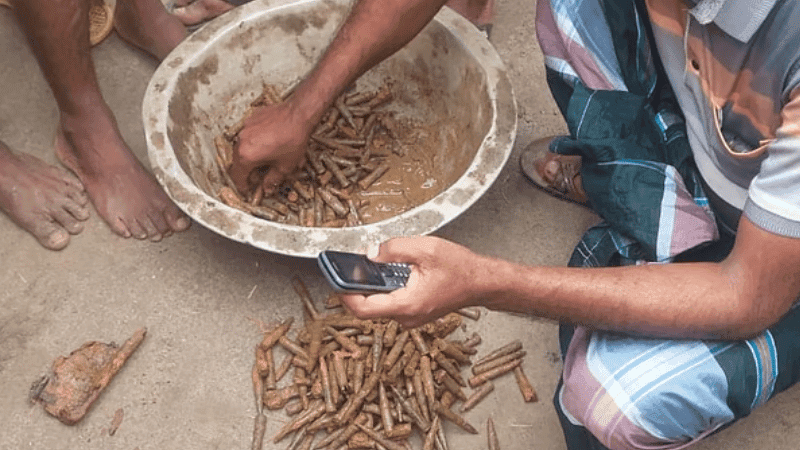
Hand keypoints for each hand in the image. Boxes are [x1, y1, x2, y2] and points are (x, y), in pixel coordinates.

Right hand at [228, 101, 313, 194]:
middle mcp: (242, 141)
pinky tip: (267, 144)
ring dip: (250, 156)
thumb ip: (272, 180)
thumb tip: (267, 187)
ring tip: (264, 159)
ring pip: (242, 147)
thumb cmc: (293, 138)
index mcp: (246, 155)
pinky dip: (254, 142)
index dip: (243, 186)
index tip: (246, 189)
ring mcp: (245, 128)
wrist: (299, 115)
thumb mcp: (285, 166)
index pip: (238, 176)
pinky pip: (248, 135)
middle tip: (257, 177)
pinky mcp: (251, 119)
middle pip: (238, 161)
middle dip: (247, 171)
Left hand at [340, 236, 484, 327]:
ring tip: (373, 264)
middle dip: (358, 286)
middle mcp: (407, 317)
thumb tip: (370, 253)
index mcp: (407, 304)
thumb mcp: (425, 249)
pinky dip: (387, 287)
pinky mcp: (415, 312)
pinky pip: (393, 302)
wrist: (482, 282)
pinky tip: (391, 271)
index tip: (335, 281)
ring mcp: (412, 317)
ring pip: (381, 304)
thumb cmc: (461, 269)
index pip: (363, 309)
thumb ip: (393, 249)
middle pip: (369, 306)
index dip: (344, 295)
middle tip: (350, 266)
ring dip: (374, 285)